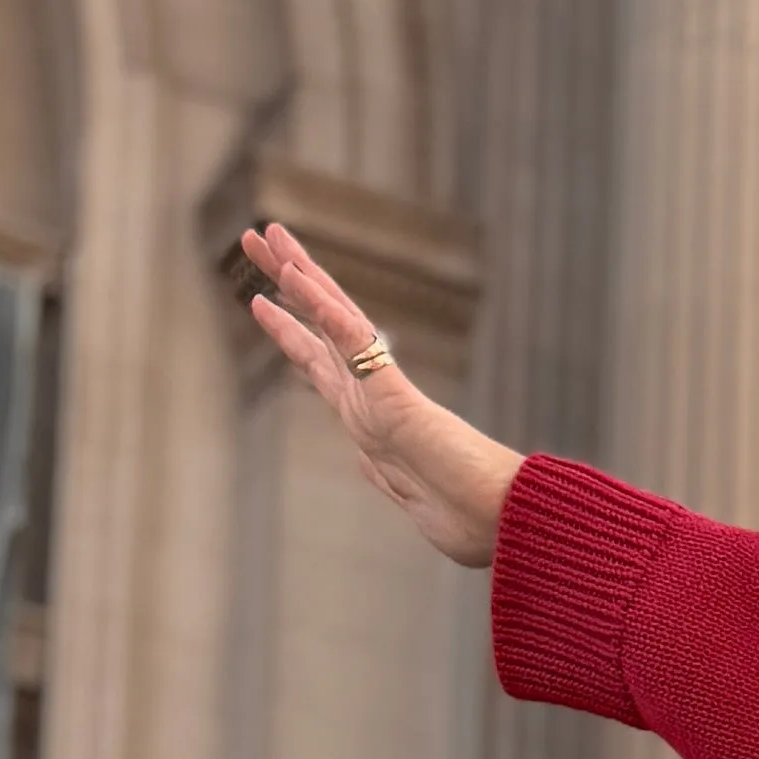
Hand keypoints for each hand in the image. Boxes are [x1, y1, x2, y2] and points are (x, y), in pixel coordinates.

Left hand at [240, 221, 521, 567]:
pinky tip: (297, 277)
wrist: (503, 524)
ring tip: (265, 233)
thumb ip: (383, 474)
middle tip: (254, 236)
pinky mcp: (395, 397)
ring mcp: (382, 392)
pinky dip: (324, 309)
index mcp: (370, 418)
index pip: (322, 360)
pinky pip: (354, 344)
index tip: (260, 299)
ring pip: (332, 320)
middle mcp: (371, 396)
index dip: (290, 328)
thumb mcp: (411, 497)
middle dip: (286, 281)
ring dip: (298, 275)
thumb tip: (362, 460)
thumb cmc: (470, 518)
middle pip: (320, 325)